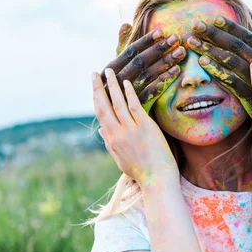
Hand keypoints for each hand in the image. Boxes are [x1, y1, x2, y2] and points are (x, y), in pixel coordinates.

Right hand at [92, 68, 179, 188]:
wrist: (157, 180)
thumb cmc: (141, 171)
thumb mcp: (120, 159)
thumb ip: (110, 143)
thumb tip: (101, 130)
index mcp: (110, 141)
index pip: (100, 115)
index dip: (96, 99)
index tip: (94, 88)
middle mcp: (117, 134)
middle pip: (103, 106)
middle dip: (98, 88)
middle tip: (94, 74)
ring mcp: (130, 130)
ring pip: (117, 103)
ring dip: (112, 85)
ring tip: (109, 71)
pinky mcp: (144, 127)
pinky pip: (134, 106)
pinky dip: (129, 93)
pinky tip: (126, 82)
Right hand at [102, 24, 186, 112]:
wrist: (116, 122)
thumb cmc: (117, 89)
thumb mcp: (117, 68)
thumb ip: (122, 46)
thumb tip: (125, 24)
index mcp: (110, 69)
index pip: (130, 51)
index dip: (146, 41)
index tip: (161, 32)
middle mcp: (115, 80)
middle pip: (140, 61)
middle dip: (159, 48)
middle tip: (176, 37)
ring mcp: (125, 95)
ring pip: (147, 75)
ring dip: (165, 62)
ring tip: (180, 52)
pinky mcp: (136, 107)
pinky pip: (152, 91)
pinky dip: (164, 80)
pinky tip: (176, 71)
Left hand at [189, 16, 251, 117]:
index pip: (247, 37)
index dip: (232, 27)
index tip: (215, 18)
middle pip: (236, 46)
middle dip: (215, 34)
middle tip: (197, 25)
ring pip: (232, 61)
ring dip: (211, 49)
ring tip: (193, 42)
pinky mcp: (251, 96)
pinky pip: (232, 81)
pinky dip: (217, 70)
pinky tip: (203, 62)